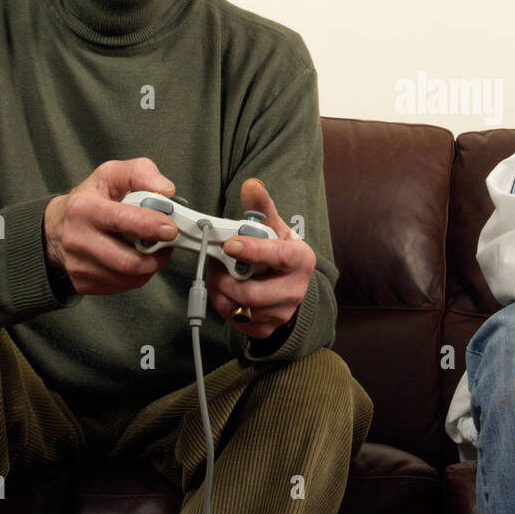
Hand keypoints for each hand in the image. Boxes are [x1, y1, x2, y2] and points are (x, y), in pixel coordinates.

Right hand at [42, 158, 176, 295]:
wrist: (58, 225)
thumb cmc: (90, 199)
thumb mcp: (112, 173)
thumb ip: (140, 173)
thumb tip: (165, 190)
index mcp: (83, 208)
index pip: (120, 220)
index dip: (150, 226)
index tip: (170, 229)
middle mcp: (77, 239)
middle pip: (127, 261)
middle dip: (156, 256)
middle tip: (166, 244)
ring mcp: (78, 265)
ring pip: (128, 278)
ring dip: (149, 266)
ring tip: (151, 249)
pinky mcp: (83, 283)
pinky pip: (122, 286)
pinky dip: (137, 276)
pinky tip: (135, 258)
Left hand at [204, 178, 315, 339]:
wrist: (290, 287)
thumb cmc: (279, 254)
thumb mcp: (275, 228)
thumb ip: (261, 207)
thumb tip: (250, 185)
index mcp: (301, 260)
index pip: (277, 257)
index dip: (252, 251)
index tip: (230, 244)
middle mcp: (295, 290)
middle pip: (252, 292)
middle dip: (225, 278)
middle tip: (213, 263)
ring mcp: (281, 313)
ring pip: (238, 308)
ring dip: (219, 290)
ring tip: (216, 274)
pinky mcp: (265, 328)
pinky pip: (234, 320)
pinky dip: (221, 304)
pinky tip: (222, 289)